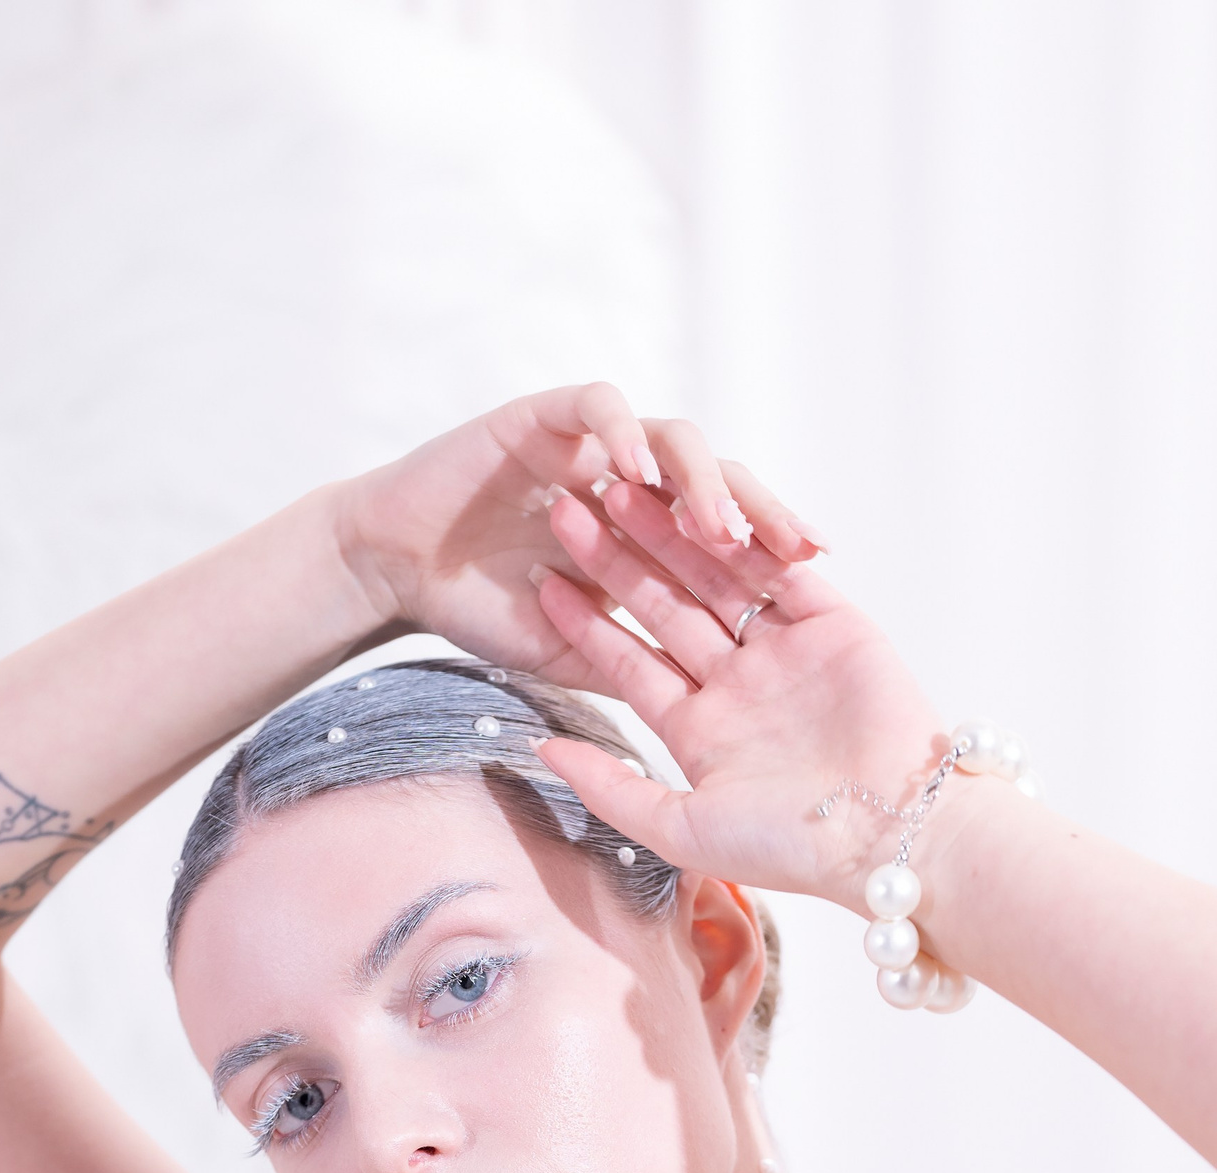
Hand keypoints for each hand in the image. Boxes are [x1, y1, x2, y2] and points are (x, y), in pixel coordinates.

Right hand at [334, 383, 827, 692]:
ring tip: (717, 526)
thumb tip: (703, 721)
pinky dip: (621, 434)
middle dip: (762, 514)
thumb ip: (635, 670)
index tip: (818, 584)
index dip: (771, 554)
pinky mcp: (546, 415)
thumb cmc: (485, 612)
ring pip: (673, 441)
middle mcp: (633, 482)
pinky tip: (637, 473)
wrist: (398, 570)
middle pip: (720, 483)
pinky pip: (600, 407)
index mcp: (649, 534)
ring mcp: (594, 445)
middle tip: (798, 549)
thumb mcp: (574, 656)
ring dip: (700, 481)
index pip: (728, 535)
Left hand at [525, 478, 949, 903]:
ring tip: (621, 486)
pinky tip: (700, 496)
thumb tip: (539, 751)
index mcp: (700, 730)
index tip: (541, 579)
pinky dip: (746, 534)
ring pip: (716, 578)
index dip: (586, 622)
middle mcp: (739, 685)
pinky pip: (782, 570)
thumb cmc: (788, 847)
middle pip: (666, 608)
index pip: (630, 664)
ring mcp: (786, 652)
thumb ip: (610, 788)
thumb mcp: (680, 828)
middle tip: (567, 506)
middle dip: (617, 559)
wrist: (890, 832)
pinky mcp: (835, 625)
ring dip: (670, 533)